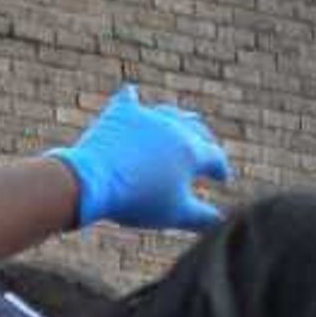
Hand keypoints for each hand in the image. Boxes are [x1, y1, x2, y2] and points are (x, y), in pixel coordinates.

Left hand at [48, 83, 229, 231]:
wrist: (94, 181)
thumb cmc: (137, 201)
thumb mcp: (173, 214)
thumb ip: (200, 218)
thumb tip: (220, 221)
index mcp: (193, 152)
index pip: (215, 158)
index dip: (220, 170)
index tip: (221, 178)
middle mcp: (175, 128)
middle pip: (197, 130)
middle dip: (204, 140)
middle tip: (206, 148)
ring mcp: (148, 118)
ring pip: (169, 113)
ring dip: (178, 120)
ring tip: (181, 124)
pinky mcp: (121, 114)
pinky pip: (128, 101)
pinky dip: (131, 100)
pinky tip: (130, 95)